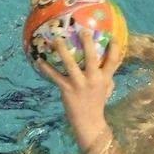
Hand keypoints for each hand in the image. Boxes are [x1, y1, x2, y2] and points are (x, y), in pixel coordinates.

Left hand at [36, 30, 121, 153]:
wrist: (89, 122)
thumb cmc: (97, 103)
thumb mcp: (107, 90)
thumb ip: (108, 77)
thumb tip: (111, 64)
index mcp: (104, 78)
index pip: (113, 61)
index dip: (114, 48)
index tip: (113, 36)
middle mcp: (93, 79)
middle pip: (91, 58)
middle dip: (87, 43)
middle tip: (82, 31)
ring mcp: (79, 84)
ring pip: (70, 64)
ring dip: (62, 50)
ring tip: (57, 39)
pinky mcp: (66, 89)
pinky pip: (55, 76)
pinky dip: (46, 68)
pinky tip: (39, 60)